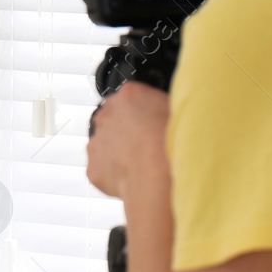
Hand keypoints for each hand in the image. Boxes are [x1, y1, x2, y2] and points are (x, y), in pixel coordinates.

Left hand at [86, 82, 171, 202]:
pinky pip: (102, 168)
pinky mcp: (93, 166)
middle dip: (126, 129)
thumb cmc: (172, 145)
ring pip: (105, 143)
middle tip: (145, 144)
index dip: (142, 112)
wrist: (156, 176)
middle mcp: (107, 114)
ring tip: (141, 163)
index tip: (150, 122)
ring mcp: (97, 140)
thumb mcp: (178, 111)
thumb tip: (166, 110)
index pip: (131, 96)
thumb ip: (163, 105)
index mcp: (130, 94)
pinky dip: (113, 173)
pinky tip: (133, 176)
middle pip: (113, 118)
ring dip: (117, 150)